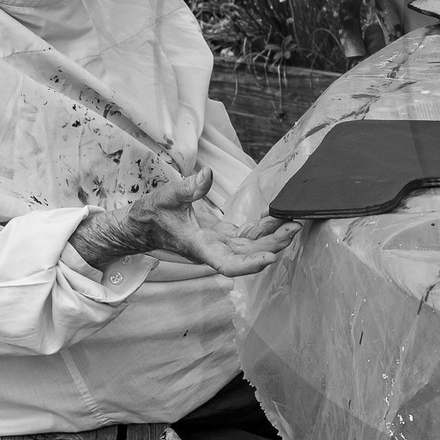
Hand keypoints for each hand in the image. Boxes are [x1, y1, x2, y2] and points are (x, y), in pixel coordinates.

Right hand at [74, 168, 299, 277]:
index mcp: (199, 247)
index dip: (249, 264)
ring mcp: (219, 244)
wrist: (144, 224)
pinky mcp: (222, 237)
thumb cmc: (152, 213)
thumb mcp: (166, 196)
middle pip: (248, 254)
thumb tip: (206, 175)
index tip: (270, 258)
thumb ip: (186, 188)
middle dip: (274, 244)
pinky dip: (263, 228)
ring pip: (251, 246)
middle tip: (295, 227)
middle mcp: (213, 250)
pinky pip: (247, 236)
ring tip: (295, 222)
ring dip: (273, 236)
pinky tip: (277, 218)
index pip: (227, 264)